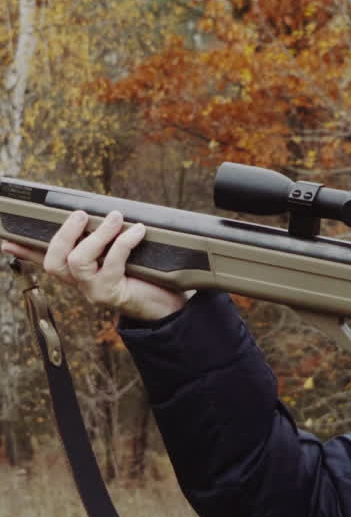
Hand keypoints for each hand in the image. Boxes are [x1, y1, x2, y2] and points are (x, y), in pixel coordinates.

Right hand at [1, 210, 186, 321]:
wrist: (167, 305)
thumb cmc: (143, 275)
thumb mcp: (119, 253)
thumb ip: (105, 238)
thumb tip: (105, 211)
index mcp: (76, 272)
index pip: (44, 259)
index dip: (24, 250)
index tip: (6, 240)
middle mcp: (79, 283)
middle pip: (55, 261)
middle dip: (64, 234)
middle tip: (81, 214)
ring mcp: (93, 290)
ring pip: (79, 261)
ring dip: (98, 235)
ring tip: (115, 218)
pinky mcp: (113, 294)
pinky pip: (113, 263)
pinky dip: (124, 242)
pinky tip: (138, 231)